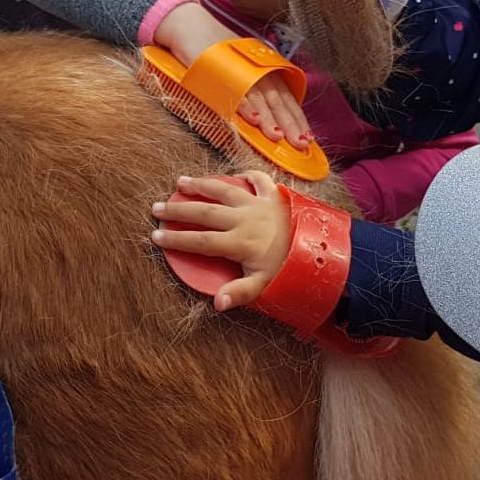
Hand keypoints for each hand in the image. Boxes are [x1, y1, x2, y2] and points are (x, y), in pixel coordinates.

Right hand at [150, 170, 288, 310]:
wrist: (323, 250)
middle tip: (157, 208)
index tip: (156, 236)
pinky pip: (258, 179)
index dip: (177, 239)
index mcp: (239, 243)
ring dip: (202, 185)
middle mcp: (245, 219)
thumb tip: (217, 304)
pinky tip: (236, 176)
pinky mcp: (274, 195)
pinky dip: (247, 175)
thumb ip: (239, 293)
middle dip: (178, 210)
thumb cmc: (289, 269)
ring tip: (181, 182)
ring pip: (224, 190)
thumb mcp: (265, 285)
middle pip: (205, 213)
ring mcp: (258, 204)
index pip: (200, 241)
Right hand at [153, 4, 312, 147]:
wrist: (192, 27)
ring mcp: (241, 70)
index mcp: (267, 71)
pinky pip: (235, 90)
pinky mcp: (220, 70)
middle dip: (290, 124)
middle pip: (279, 101)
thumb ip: (258, 91)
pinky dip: (245, 105)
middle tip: (300, 144)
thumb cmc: (218, 55)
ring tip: (277, 137)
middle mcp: (259, 70)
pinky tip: (253, 120)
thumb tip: (269, 120)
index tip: (308, 139)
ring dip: (269, 119)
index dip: (297, 119)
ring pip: (260, 98)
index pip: (287, 98)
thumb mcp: (243, 70)